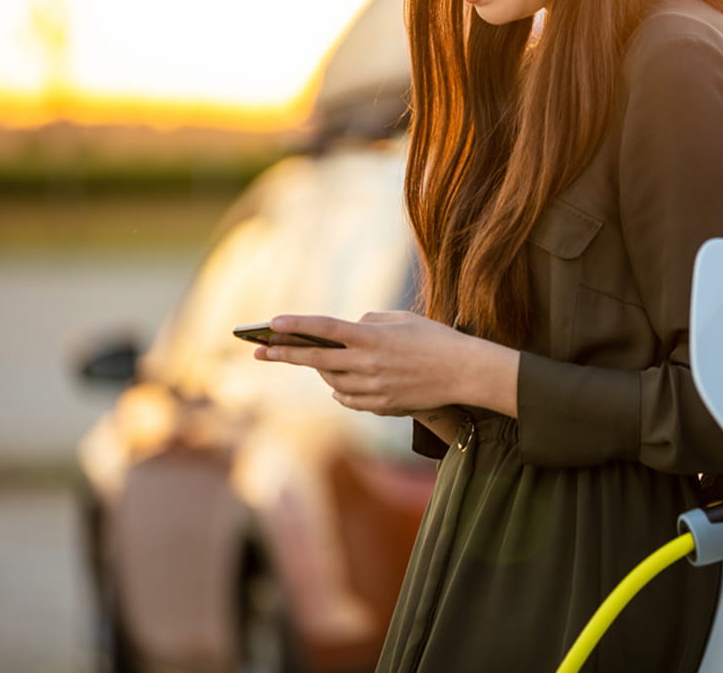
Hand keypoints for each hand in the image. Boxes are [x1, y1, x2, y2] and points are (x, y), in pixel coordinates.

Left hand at [255, 311, 518, 417]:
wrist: (462, 371)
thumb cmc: (435, 339)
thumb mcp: (402, 319)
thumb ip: (370, 321)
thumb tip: (348, 329)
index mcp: (371, 336)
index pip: (325, 328)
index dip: (297, 325)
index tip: (272, 324)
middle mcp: (367, 363)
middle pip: (316, 358)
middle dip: (284, 354)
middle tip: (260, 352)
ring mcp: (372, 386)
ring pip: (331, 381)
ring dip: (320, 370)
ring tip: (311, 361)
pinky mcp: (381, 404)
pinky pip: (348, 399)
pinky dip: (340, 390)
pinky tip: (337, 384)